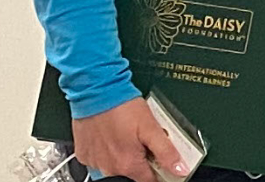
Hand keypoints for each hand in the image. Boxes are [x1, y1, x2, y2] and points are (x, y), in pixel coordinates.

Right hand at [71, 96, 186, 181]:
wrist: (95, 91)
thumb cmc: (122, 106)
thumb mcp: (151, 127)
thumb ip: (166, 151)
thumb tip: (180, 169)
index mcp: (128, 164)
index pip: (150, 180)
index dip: (159, 170)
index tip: (161, 159)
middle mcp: (109, 168)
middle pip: (133, 172)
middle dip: (141, 160)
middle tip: (142, 140)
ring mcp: (95, 162)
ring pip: (116, 166)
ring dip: (123, 155)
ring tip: (126, 134)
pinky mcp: (85, 154)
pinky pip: (100, 159)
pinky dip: (107, 151)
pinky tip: (112, 135)